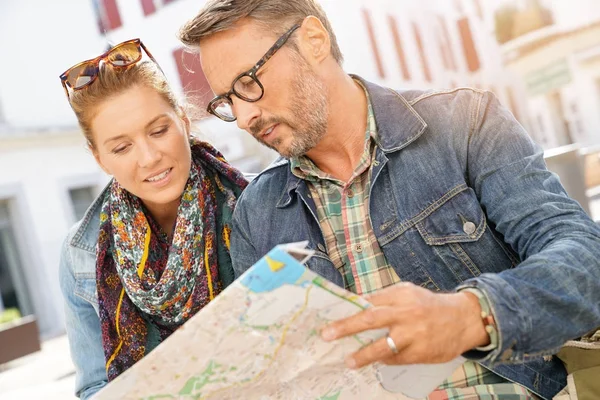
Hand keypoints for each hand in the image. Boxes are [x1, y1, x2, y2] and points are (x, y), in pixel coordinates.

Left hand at [320, 282, 489, 368]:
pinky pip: (396, 359)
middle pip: (371, 319)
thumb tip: (356, 307)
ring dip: (363, 355)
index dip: (348, 309)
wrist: (464, 319)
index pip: (369, 301)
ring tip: (349, 361)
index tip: (329, 316)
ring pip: (383, 346)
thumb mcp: (408, 293)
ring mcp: (414, 334)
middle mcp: (406, 312)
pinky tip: (376, 361)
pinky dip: (384, 360)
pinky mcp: (421, 352)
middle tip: (327, 335)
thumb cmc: (428, 305)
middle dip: (346, 327)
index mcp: (400, 294)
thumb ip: (384, 299)